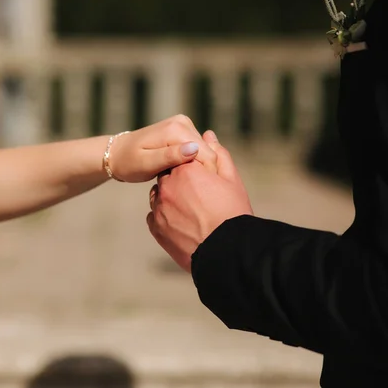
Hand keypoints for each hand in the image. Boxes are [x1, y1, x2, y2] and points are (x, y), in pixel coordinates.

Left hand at [108, 115, 217, 182]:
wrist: (118, 153)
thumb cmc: (129, 163)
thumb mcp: (147, 164)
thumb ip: (169, 157)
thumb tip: (193, 149)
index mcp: (176, 129)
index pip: (206, 154)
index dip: (207, 174)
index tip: (202, 193)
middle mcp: (183, 122)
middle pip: (208, 152)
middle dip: (205, 171)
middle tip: (195, 191)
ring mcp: (184, 124)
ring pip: (205, 151)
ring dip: (200, 168)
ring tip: (189, 184)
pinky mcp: (183, 130)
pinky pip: (198, 149)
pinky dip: (194, 163)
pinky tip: (185, 175)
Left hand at [147, 131, 252, 271]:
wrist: (225, 253)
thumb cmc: (232, 213)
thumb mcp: (230, 180)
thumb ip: (218, 154)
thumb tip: (209, 135)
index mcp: (186, 169)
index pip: (181, 158)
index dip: (192, 168)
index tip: (203, 179)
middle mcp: (167, 186)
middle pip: (168, 175)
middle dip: (179, 181)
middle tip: (198, 196)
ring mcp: (158, 207)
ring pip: (159, 195)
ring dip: (170, 198)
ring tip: (191, 211)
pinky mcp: (155, 227)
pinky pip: (154, 215)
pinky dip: (165, 216)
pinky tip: (182, 223)